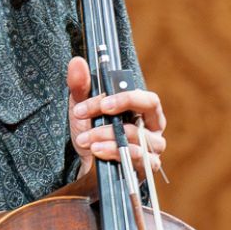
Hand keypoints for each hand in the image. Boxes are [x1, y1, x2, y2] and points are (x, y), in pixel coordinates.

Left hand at [66, 56, 165, 178]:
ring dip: (108, 136)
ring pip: (138, 136)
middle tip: (89, 119)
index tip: (92, 104)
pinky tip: (97, 152)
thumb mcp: (81, 108)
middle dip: (119, 110)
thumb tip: (77, 62)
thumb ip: (80, 86)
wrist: (85, 166)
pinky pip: (139, 158)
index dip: (120, 97)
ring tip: (85, 140)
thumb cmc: (90, 132)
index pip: (141, 95)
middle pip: (149, 107)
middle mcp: (153, 126)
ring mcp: (152, 148)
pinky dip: (115, 153)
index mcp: (143, 108)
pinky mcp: (145, 168)